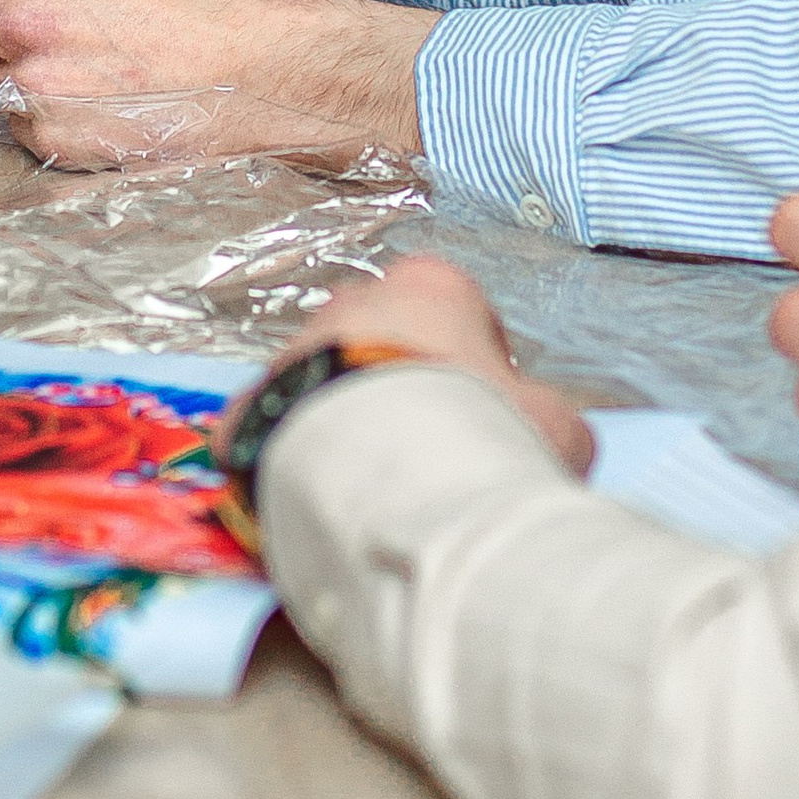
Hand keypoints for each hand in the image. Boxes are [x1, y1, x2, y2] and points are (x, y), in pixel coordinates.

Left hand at [219, 259, 595, 477]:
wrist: (381, 494)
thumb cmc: (477, 440)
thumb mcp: (557, 428)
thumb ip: (546, 418)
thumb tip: (544, 434)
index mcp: (430, 287)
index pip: (459, 306)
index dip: (479, 362)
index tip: (485, 414)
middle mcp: (349, 305)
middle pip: (380, 338)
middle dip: (399, 385)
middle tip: (424, 453)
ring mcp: (287, 355)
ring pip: (320, 385)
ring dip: (344, 426)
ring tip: (375, 493)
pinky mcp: (242, 416)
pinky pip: (274, 437)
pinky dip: (294, 466)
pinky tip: (324, 511)